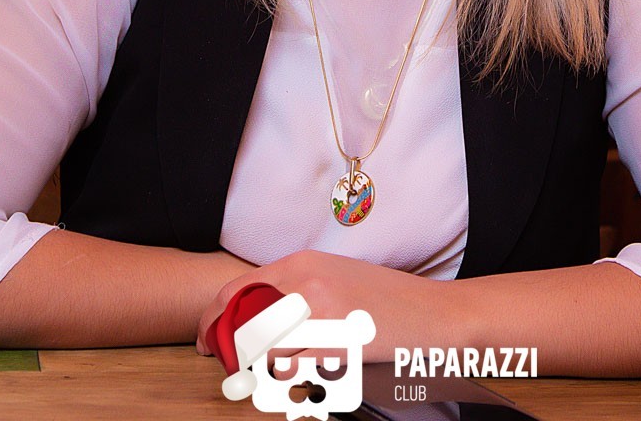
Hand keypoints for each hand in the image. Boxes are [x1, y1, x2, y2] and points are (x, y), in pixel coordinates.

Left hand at [195, 250, 446, 362]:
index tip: (205, 339)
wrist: (435, 315)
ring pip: (261, 347)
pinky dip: (285, 377)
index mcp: (303, 263)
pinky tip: (298, 375)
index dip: (212, 318)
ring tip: (267, 373)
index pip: (236, 289)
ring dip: (257, 367)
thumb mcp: (335, 277)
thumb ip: (294, 288)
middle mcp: (306, 283)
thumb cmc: (385, 299)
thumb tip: (251, 314)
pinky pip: (290, 368)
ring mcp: (321, 313)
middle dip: (225, 348)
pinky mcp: (337, 344)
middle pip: (241, 321)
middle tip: (225, 366)